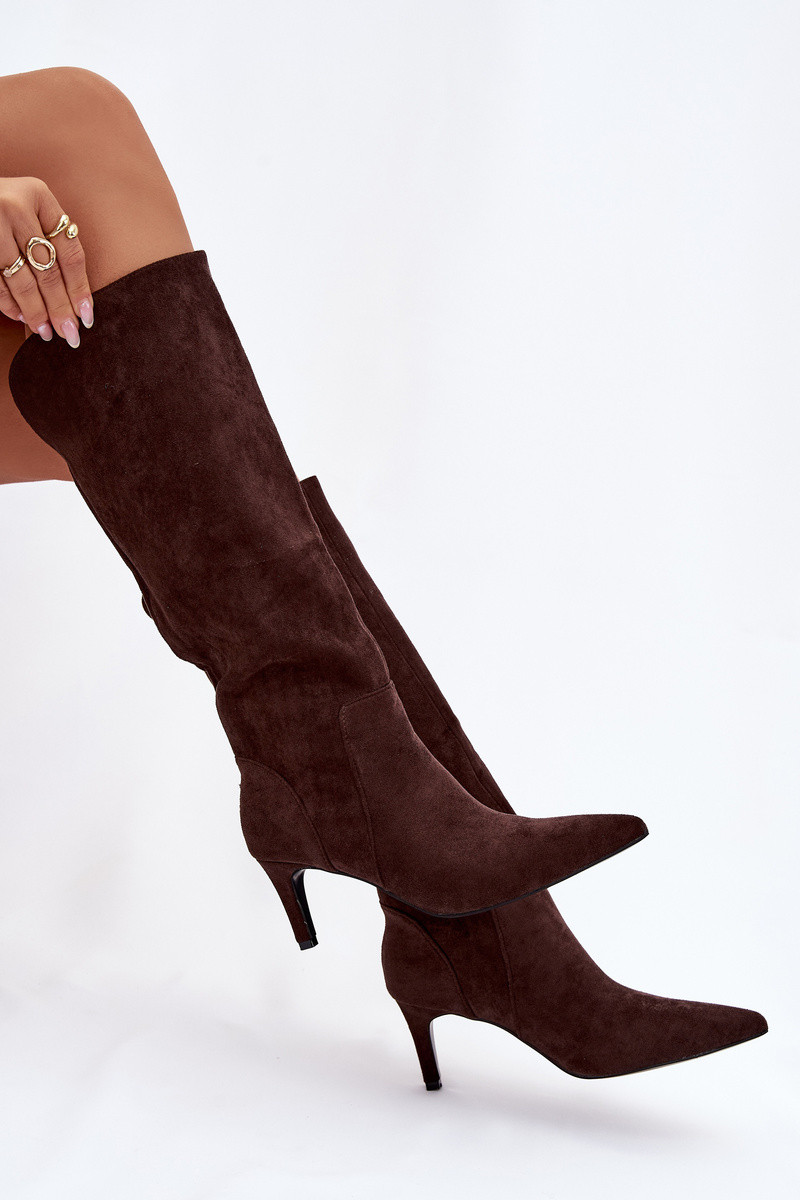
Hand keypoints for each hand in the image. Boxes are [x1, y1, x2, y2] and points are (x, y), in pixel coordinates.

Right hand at [0, 176, 92, 347]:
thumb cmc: (2, 205)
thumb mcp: (29, 207)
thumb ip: (49, 237)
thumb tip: (74, 295)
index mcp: (39, 196)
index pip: (69, 252)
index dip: (80, 288)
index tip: (86, 315)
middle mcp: (16, 208)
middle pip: (48, 271)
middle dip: (60, 308)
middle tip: (69, 334)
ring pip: (23, 281)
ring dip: (36, 312)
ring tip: (46, 332)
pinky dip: (10, 303)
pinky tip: (21, 317)